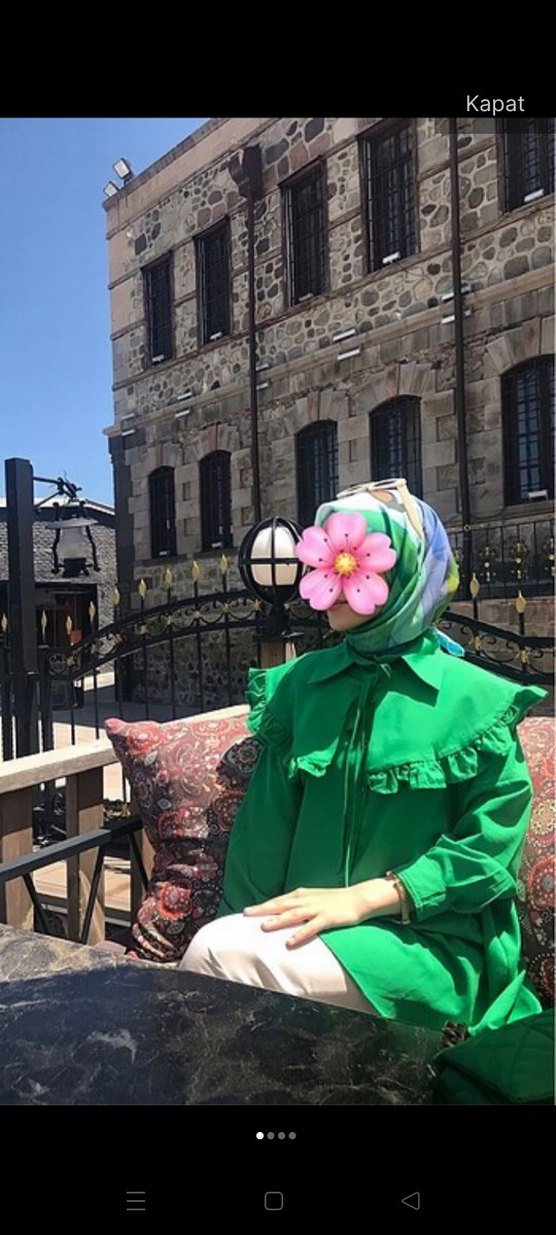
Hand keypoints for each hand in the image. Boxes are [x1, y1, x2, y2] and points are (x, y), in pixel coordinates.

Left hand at [243, 885, 368, 948]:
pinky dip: (300, 934)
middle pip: (280, 905)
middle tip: (246, 914)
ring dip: (278, 920)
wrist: (358, 897)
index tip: (246, 911)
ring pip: (293, 914)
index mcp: (301, 895)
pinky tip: (290, 941)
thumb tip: (285, 913)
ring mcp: (316, 909)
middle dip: (263, 909)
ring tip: (264, 926)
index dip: (263, 905)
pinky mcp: (327, 918)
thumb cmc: (335, 900)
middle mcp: (306, 900)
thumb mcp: (314, 899)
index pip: (278, 900)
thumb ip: (300, 904)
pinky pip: (311, 927)